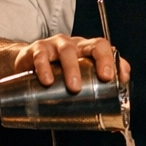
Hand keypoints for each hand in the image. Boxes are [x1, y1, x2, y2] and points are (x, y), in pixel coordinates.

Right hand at [11, 35, 128, 91]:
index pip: (103, 47)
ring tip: (73, 87)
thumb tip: (120, 100)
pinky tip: (47, 80)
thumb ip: (98, 86)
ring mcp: (55, 46)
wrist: (25, 65)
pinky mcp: (36, 50)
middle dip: (98, 62)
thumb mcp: (77, 77)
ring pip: (66, 51)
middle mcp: (74, 45)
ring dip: (72, 69)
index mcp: (86, 50)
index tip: (110, 77)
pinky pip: (41, 56)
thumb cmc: (57, 73)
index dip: (109, 59)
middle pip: (90, 46)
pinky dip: (44, 67)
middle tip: (102, 79)